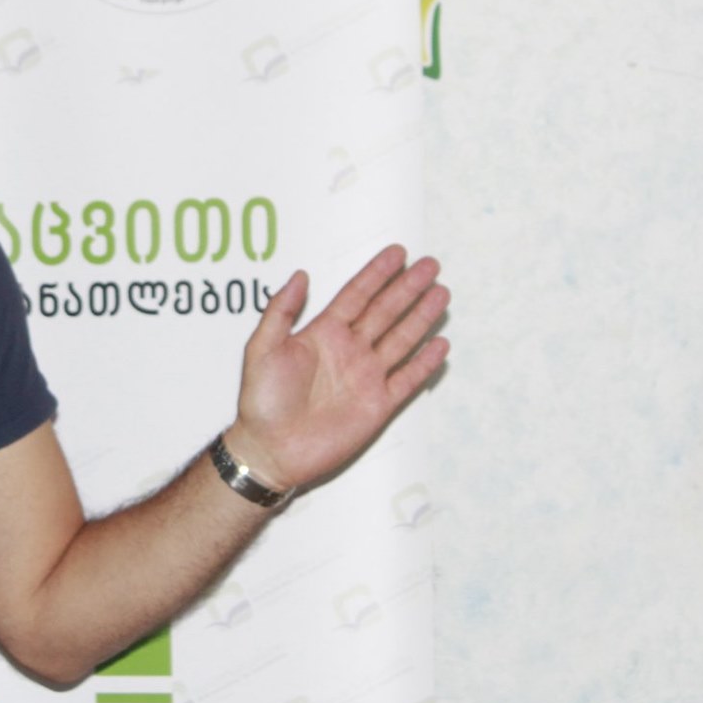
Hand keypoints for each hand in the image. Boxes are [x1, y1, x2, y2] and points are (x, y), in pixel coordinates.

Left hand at [223, 246, 449, 490]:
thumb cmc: (261, 401)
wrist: (272, 449)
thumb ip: (280, 311)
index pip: (356, 295)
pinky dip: (424, 363)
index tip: (397, 253)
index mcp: (323, 333)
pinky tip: (440, 344)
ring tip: (441, 293)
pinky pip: (407, 379)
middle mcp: (349, 350)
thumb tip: (300, 274)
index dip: (377, 274)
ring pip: (401, 339)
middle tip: (430, 265)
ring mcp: (366, 377)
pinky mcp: (378, 405)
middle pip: (385, 312)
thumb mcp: (261, 349)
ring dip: (421, 317)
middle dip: (408, 288)